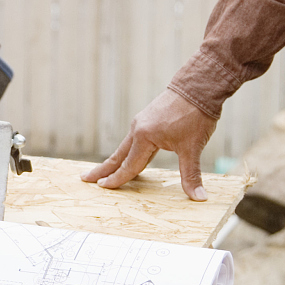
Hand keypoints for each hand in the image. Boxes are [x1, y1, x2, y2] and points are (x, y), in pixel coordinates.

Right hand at [82, 88, 218, 200]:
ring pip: (126, 146)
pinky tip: (130, 154)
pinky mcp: (149, 118)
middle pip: (118, 155)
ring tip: (104, 169)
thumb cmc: (195, 115)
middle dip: (103, 169)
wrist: (199, 86)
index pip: (128, 165)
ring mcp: (142, 122)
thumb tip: (199, 197)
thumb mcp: (193, 148)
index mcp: (144, 137)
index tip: (102, 187)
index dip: (116, 179)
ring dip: (115, 159)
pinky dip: (128, 150)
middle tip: (85, 178)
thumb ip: (191, 174)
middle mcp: (138, 129)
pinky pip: (134, 139)